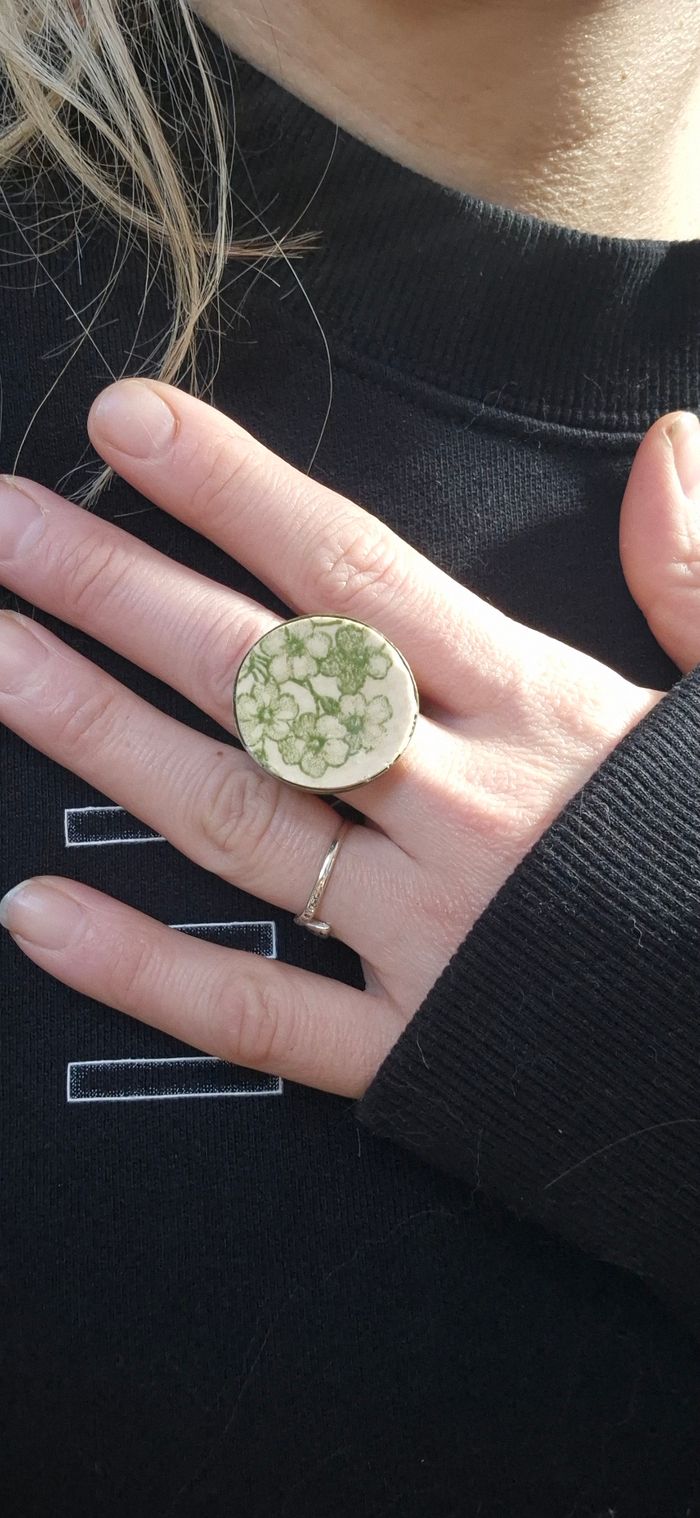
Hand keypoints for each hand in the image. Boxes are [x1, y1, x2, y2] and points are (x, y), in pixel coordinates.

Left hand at [0, 386, 697, 1097]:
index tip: (128, 422)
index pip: (358, 577)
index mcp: (542, 710)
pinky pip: (257, 1014)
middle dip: (122, 593)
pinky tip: (34, 914)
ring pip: (235, 821)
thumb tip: (671, 447)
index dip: (234, 493)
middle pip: (264, 681)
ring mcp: (427, 936)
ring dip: (100, 738)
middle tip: (5, 524)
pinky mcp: (410, 1051)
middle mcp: (463, 809)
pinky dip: (142, 971)